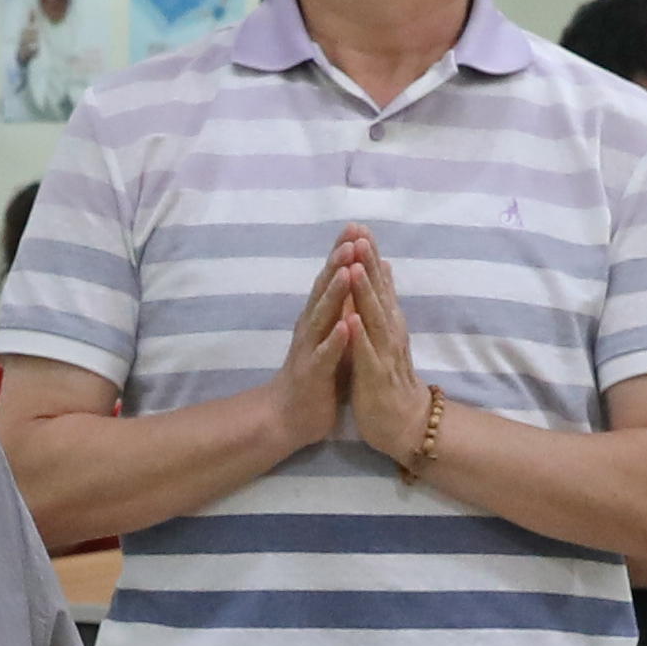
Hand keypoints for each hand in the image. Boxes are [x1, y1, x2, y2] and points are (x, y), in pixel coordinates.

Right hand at [267, 240, 369, 462]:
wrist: (288, 417)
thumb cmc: (317, 376)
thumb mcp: (334, 337)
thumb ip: (342, 309)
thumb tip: (355, 280)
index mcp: (320, 319)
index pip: (332, 280)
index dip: (343, 254)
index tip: (357, 228)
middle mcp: (311, 328)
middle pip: (325, 290)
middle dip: (339, 263)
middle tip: (351, 236)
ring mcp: (310, 349)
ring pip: (322, 317)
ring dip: (334, 293)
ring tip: (347, 270)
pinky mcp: (312, 374)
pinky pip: (324, 355)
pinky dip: (336, 340)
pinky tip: (346, 325)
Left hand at [337, 240, 430, 474]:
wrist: (404, 423)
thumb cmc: (389, 378)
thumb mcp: (385, 333)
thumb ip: (384, 300)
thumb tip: (383, 267)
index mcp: (387, 321)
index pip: (377, 282)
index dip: (369, 255)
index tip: (359, 226)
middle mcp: (389, 332)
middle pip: (378, 292)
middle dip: (367, 263)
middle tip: (360, 233)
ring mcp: (384, 353)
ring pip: (374, 318)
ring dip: (365, 293)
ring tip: (354, 267)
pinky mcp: (376, 376)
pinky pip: (368, 354)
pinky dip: (360, 336)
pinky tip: (352, 319)